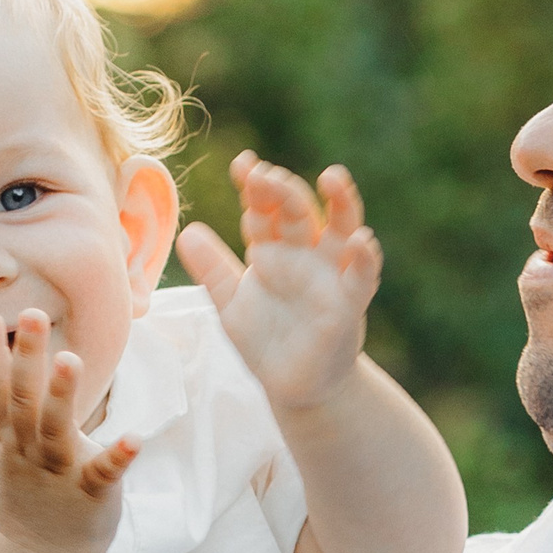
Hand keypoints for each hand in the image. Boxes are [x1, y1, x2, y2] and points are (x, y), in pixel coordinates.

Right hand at [0, 308, 138, 552]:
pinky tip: (137, 437)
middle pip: (23, 402)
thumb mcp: (16, 449)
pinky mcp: (91, 495)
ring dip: (62, 395)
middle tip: (32, 315)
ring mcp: (58, 474)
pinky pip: (104, 474)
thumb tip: (17, 358)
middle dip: (26, 358)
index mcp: (14, 439)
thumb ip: (19, 409)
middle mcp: (30, 453)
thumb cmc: (37, 491)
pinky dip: (118, 456)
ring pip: (55, 432)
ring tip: (71, 359)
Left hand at [175, 152, 381, 410]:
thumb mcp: (230, 305)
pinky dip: (366, 257)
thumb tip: (186, 231)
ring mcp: (331, 274)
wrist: (294, 386)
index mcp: (273, 249)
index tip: (242, 165)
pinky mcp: (350, 302)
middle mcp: (304, 253)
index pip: (263, 209)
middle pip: (297, 211)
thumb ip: (212, 270)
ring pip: (341, 228)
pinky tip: (362, 240)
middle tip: (264, 175)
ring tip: (332, 177)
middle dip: (282, 190)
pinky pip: (363, 275)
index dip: (254, 187)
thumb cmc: (266, 341)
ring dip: (341, 202)